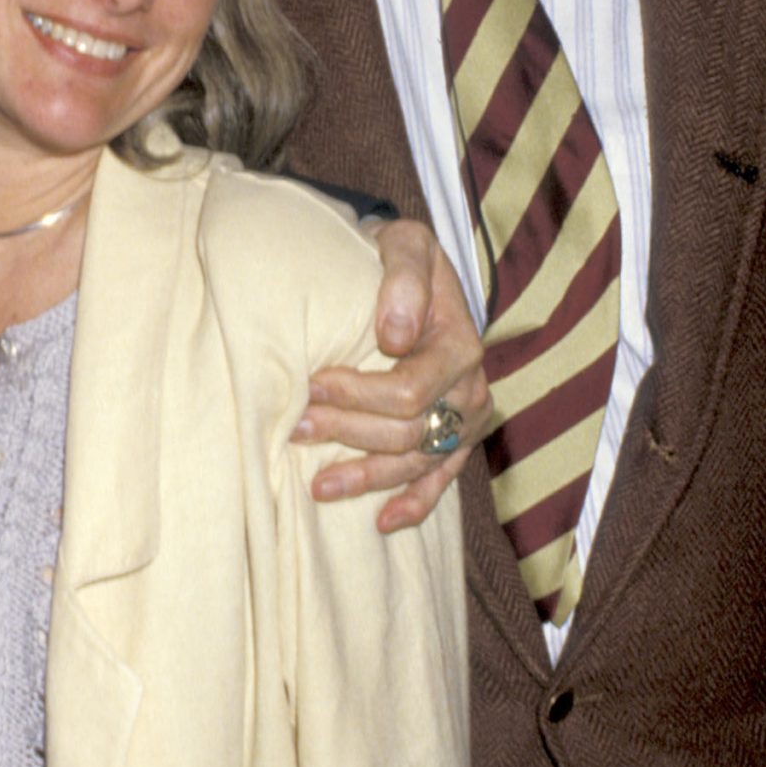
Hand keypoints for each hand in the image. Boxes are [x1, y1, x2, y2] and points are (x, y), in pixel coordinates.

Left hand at [296, 218, 490, 531]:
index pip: (409, 392)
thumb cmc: (400, 259)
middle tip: (295, 426)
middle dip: (349, 433)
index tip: (311, 385)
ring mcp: (464, 422)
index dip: (357, 397)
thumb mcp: (405, 245)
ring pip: (416, 465)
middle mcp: (470, 392)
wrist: (412, 273)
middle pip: (409, 433)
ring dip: (367, 478)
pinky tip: (381, 522)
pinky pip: (439, 483)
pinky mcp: (455, 441)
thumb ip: (403, 277)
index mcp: (461, 347)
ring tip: (318, 485)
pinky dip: (413, 505)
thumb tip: (393, 334)